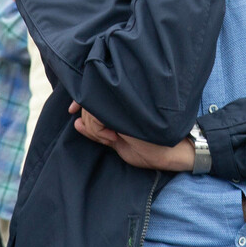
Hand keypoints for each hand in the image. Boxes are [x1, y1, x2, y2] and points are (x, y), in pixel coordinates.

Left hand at [70, 103, 196, 171]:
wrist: (173, 151)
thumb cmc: (150, 148)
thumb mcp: (119, 142)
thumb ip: (98, 133)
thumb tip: (76, 123)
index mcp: (119, 106)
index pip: (92, 96)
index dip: (80, 101)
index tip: (71, 110)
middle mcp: (120, 100)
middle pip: (88, 105)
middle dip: (91, 125)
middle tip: (109, 137)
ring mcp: (124, 102)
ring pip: (91, 112)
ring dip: (97, 130)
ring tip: (115, 137)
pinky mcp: (125, 108)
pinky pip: (96, 117)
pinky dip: (99, 131)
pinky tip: (115, 136)